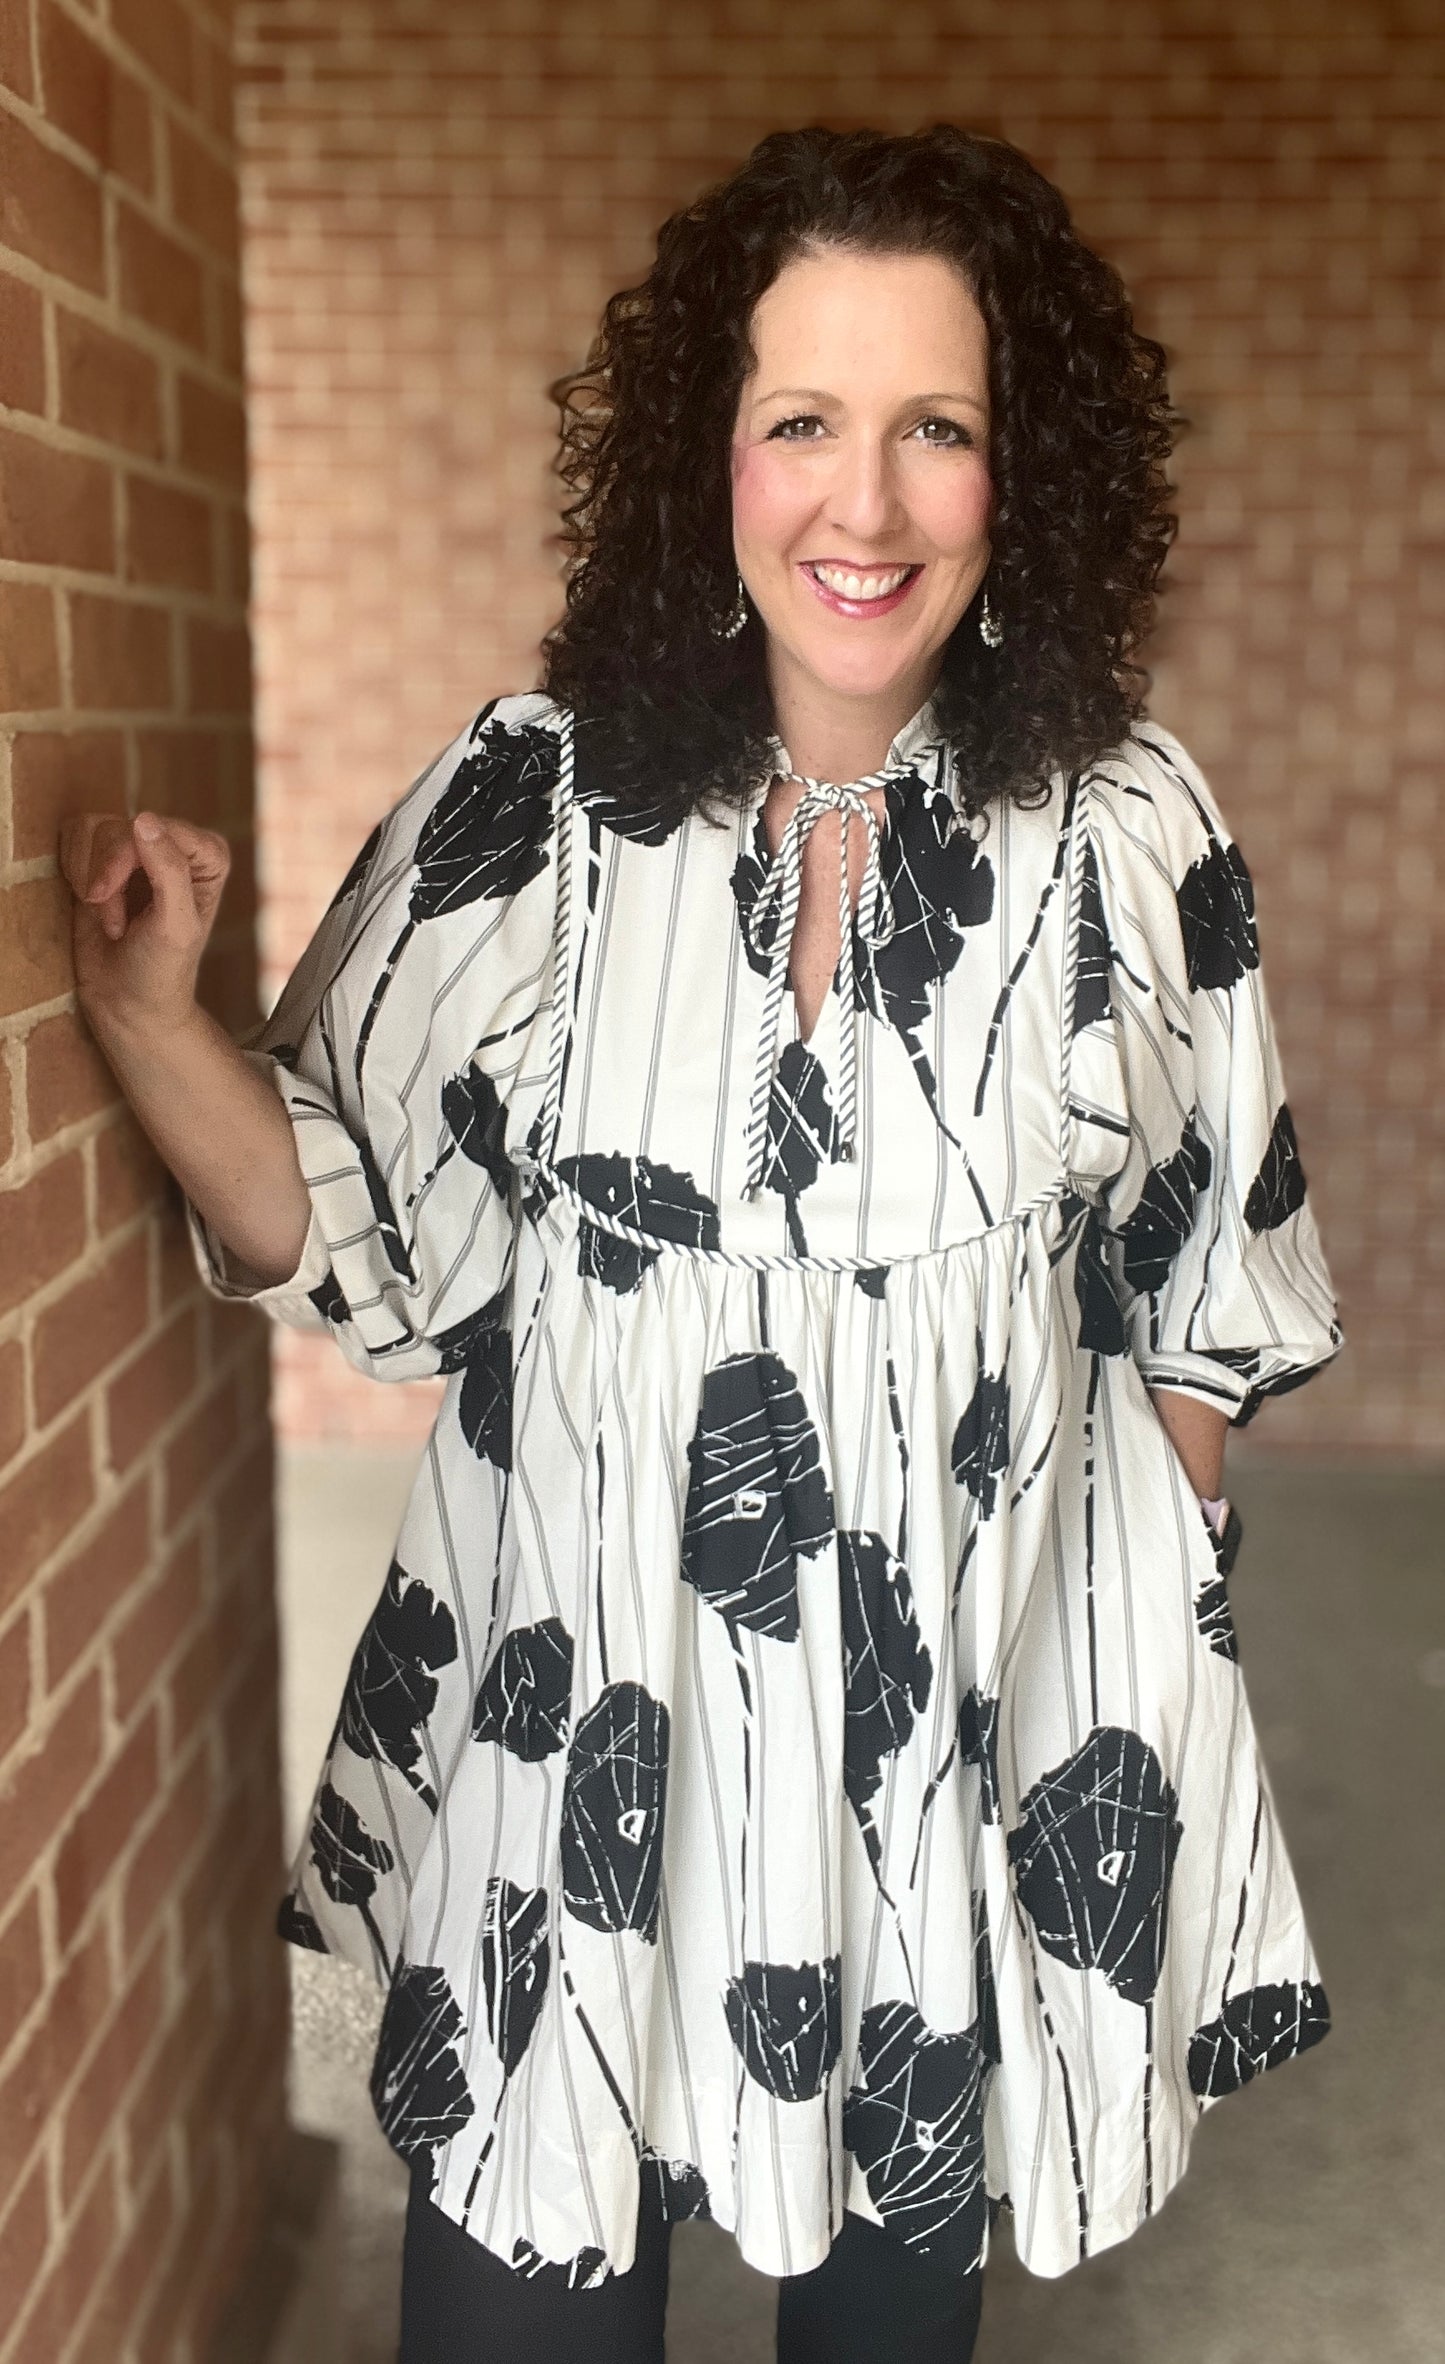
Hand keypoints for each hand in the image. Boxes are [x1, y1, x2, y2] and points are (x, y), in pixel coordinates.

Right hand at [59, 809, 231, 1040]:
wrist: (124, 1001)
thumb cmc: (160, 969)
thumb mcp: (175, 926)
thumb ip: (169, 870)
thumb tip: (143, 819)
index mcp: (206, 856)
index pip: (159, 828)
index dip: (128, 861)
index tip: (119, 900)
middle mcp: (173, 844)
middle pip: (120, 828)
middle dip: (106, 878)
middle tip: (115, 923)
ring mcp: (136, 848)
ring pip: (91, 829)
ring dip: (88, 879)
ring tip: (108, 919)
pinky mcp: (100, 856)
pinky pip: (72, 835)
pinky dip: (73, 870)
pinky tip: (90, 903)